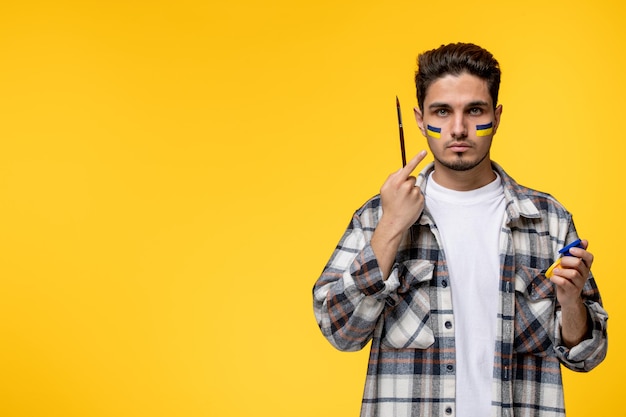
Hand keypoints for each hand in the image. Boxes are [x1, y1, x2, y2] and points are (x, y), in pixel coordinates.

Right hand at [371, 151, 427, 279]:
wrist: (394, 222)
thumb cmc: (389, 204)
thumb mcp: (384, 189)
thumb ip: (392, 177)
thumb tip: (402, 171)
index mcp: (396, 182)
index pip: (408, 167)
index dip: (416, 158)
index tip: (424, 151)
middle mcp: (406, 186)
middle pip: (411, 177)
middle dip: (407, 183)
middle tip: (400, 194)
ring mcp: (414, 193)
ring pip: (415, 186)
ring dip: (411, 191)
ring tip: (404, 201)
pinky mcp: (421, 200)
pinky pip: (419, 194)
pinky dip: (415, 198)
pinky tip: (409, 205)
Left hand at [550, 239, 592, 307]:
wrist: (568, 298)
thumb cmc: (567, 278)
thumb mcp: (570, 266)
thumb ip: (574, 255)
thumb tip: (584, 241)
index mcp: (585, 267)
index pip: (589, 257)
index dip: (581, 252)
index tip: (570, 250)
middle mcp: (585, 275)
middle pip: (578, 263)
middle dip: (566, 261)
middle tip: (560, 262)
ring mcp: (579, 283)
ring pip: (572, 274)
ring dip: (561, 271)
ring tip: (556, 271)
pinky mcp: (572, 291)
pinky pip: (564, 282)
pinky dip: (556, 279)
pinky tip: (553, 278)